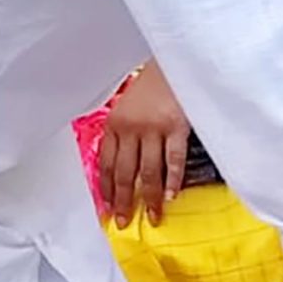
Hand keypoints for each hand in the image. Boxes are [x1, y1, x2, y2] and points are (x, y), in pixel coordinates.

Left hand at [97, 61, 189, 226]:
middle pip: (124, 173)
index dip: (106, 189)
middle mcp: (130, 128)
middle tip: (124, 222)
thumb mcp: (130, 105)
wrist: (176, 59)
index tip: (108, 209)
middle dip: (124, 201)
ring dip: (149, 199)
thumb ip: (125, 132)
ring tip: (153, 218)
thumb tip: (125, 167)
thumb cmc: (155, 84)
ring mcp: (154, 128)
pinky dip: (172, 181)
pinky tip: (170, 197)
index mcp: (115, 123)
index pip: (105, 164)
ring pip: (148, 172)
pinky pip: (174, 161)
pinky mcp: (177, 127)